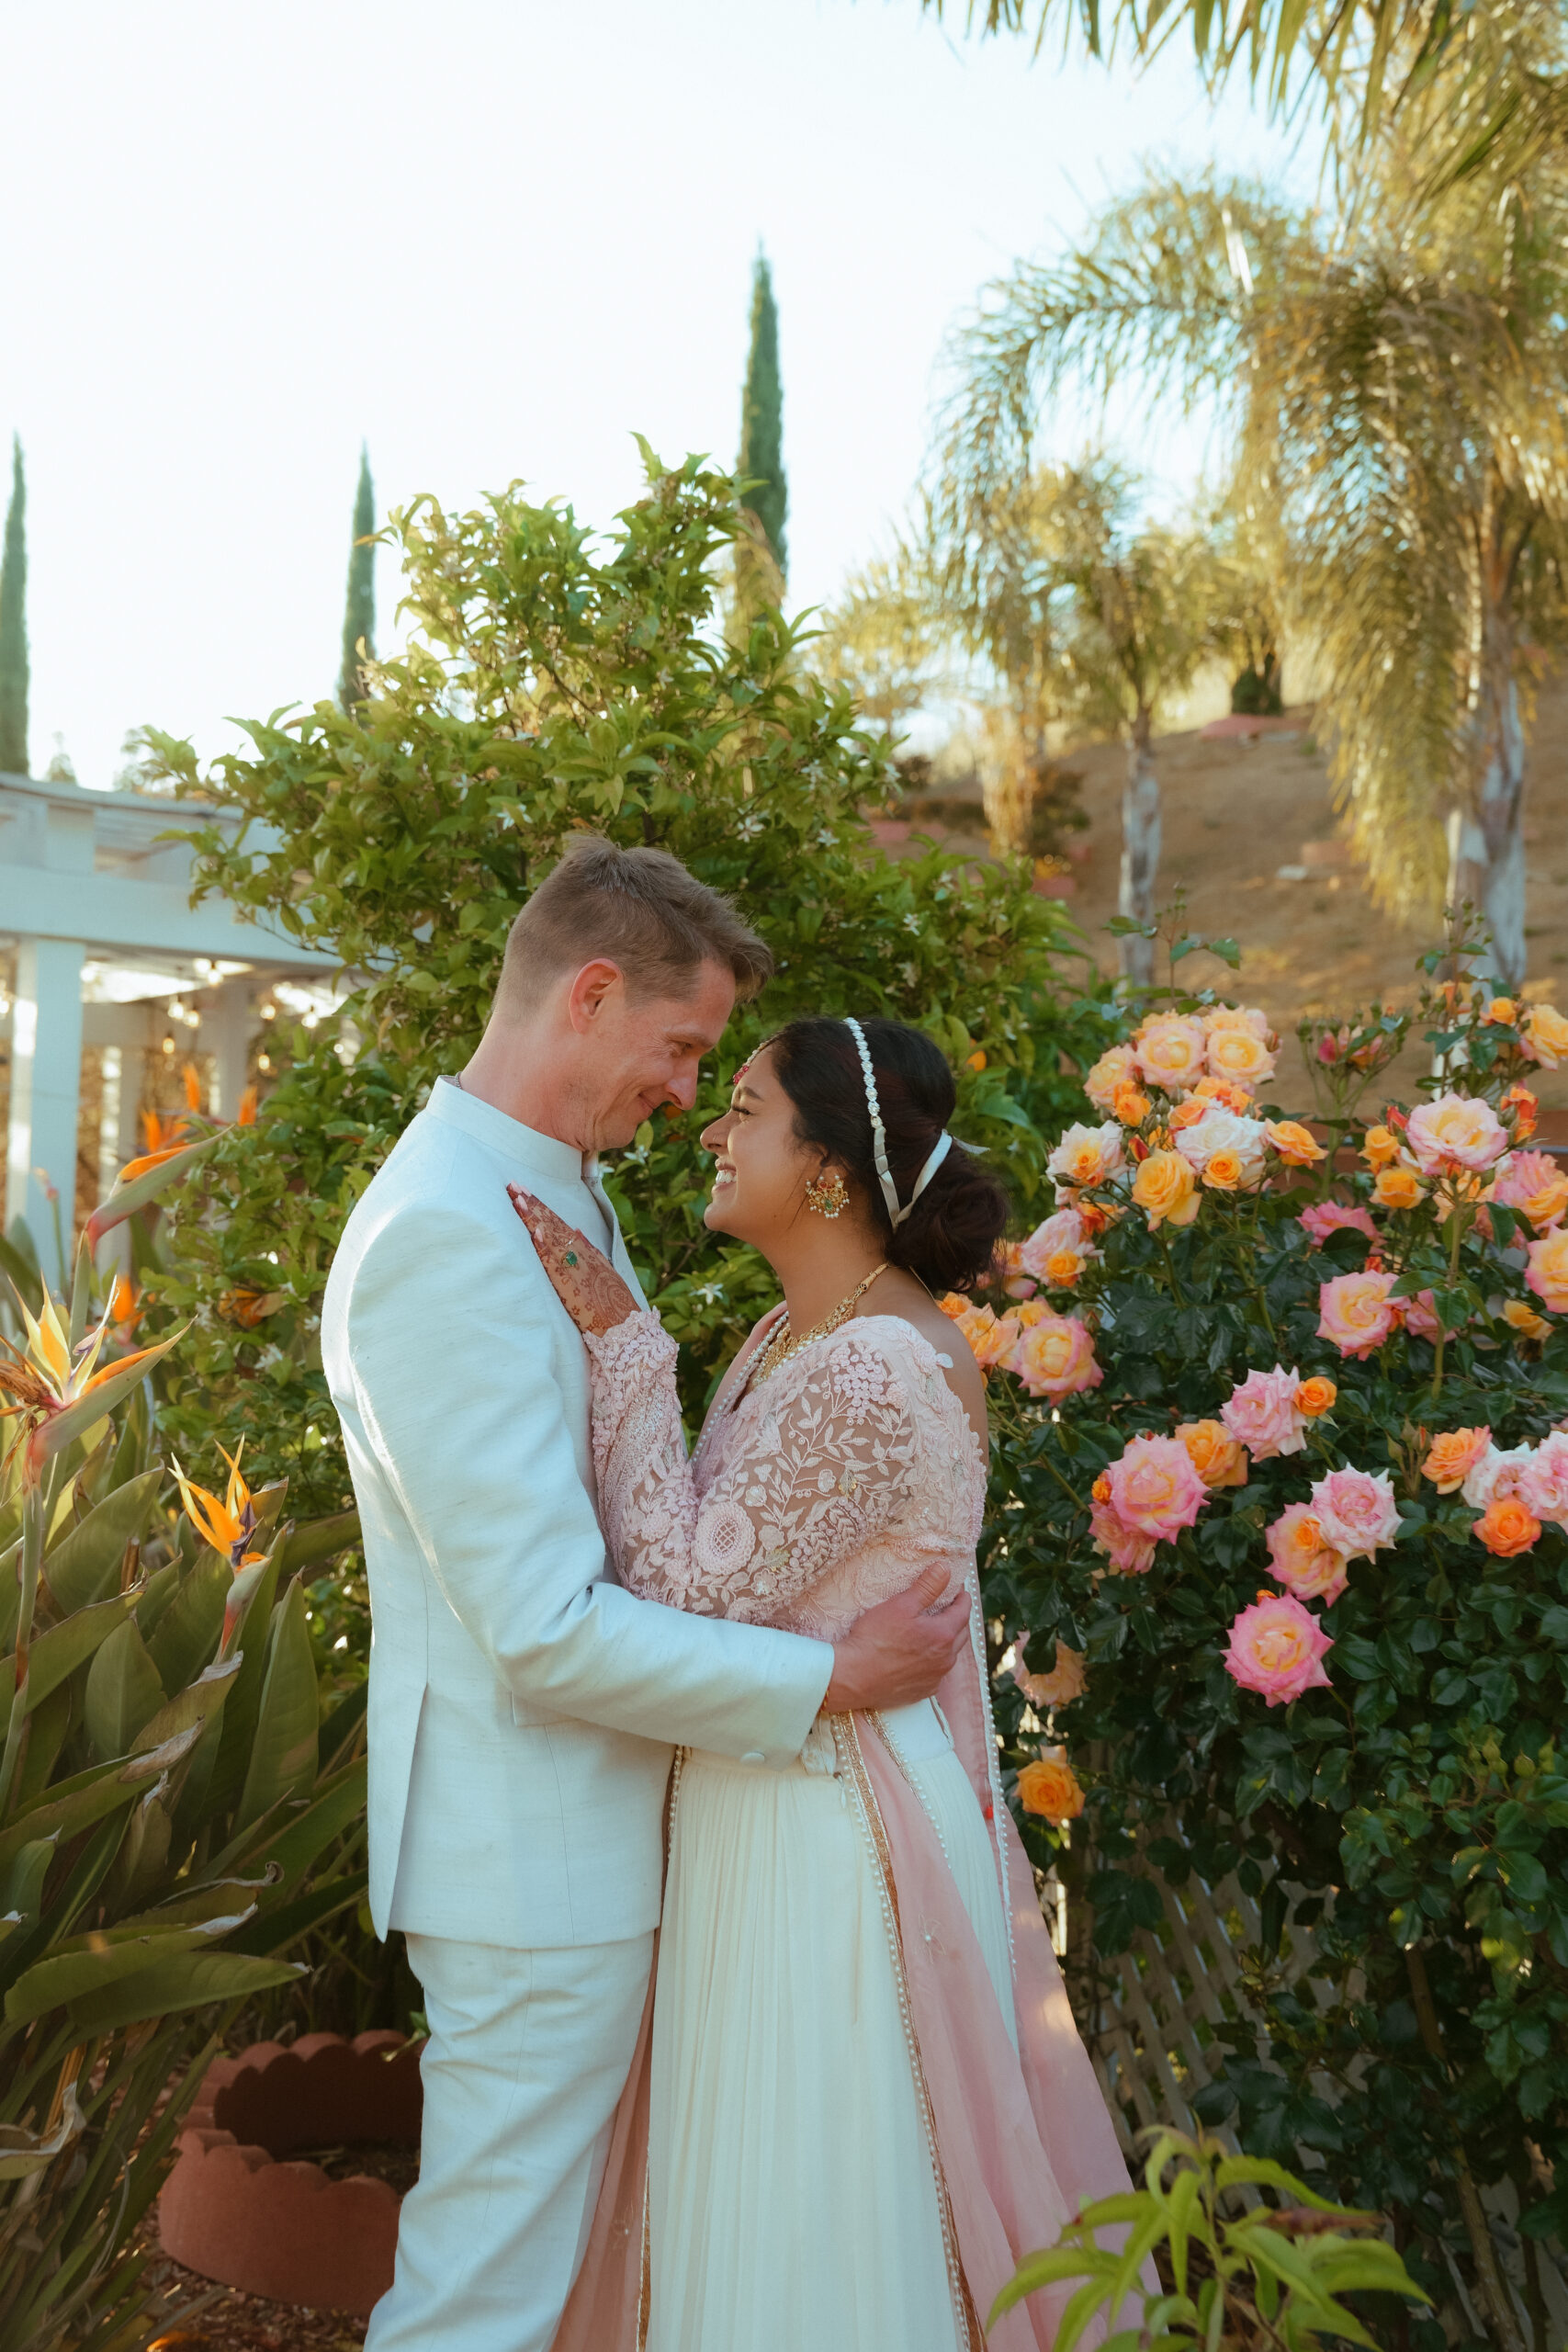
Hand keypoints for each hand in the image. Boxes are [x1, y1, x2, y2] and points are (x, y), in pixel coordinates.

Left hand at [508, 1187, 638, 1336]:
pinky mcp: (572, 1287)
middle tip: (514, 1186)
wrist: (626, 1328)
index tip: (525, 1191)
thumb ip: (589, 1250)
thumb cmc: (614, 1303)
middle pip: (552, 1225)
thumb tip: (576, 1230)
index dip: (541, 1207)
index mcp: (586, 1251)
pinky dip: (546, 1249)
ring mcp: (576, 1269)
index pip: (559, 1223)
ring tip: (519, 1201)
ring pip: (551, 1239)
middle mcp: (580, 1256)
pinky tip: (536, 1234)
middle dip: (533, 1205)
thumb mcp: (604, 1270)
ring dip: (535, 1219)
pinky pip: (555, 1265)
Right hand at [822, 1563, 969, 1714]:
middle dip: (958, 1619)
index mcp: (943, 1635)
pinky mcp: (922, 1691)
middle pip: (960, 1634)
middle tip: (951, 1607)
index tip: (960, 1590)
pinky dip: (934, 1662)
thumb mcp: (900, 1605)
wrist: (853, 1677)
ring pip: (950, 1655)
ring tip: (936, 1630)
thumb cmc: (874, 1639)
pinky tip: (922, 1657)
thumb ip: (926, 1587)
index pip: (963, 1612)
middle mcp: (945, 1659)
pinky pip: (936, 1673)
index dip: (962, 1598)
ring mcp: (934, 1678)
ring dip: (948, 1641)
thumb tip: (945, 1569)